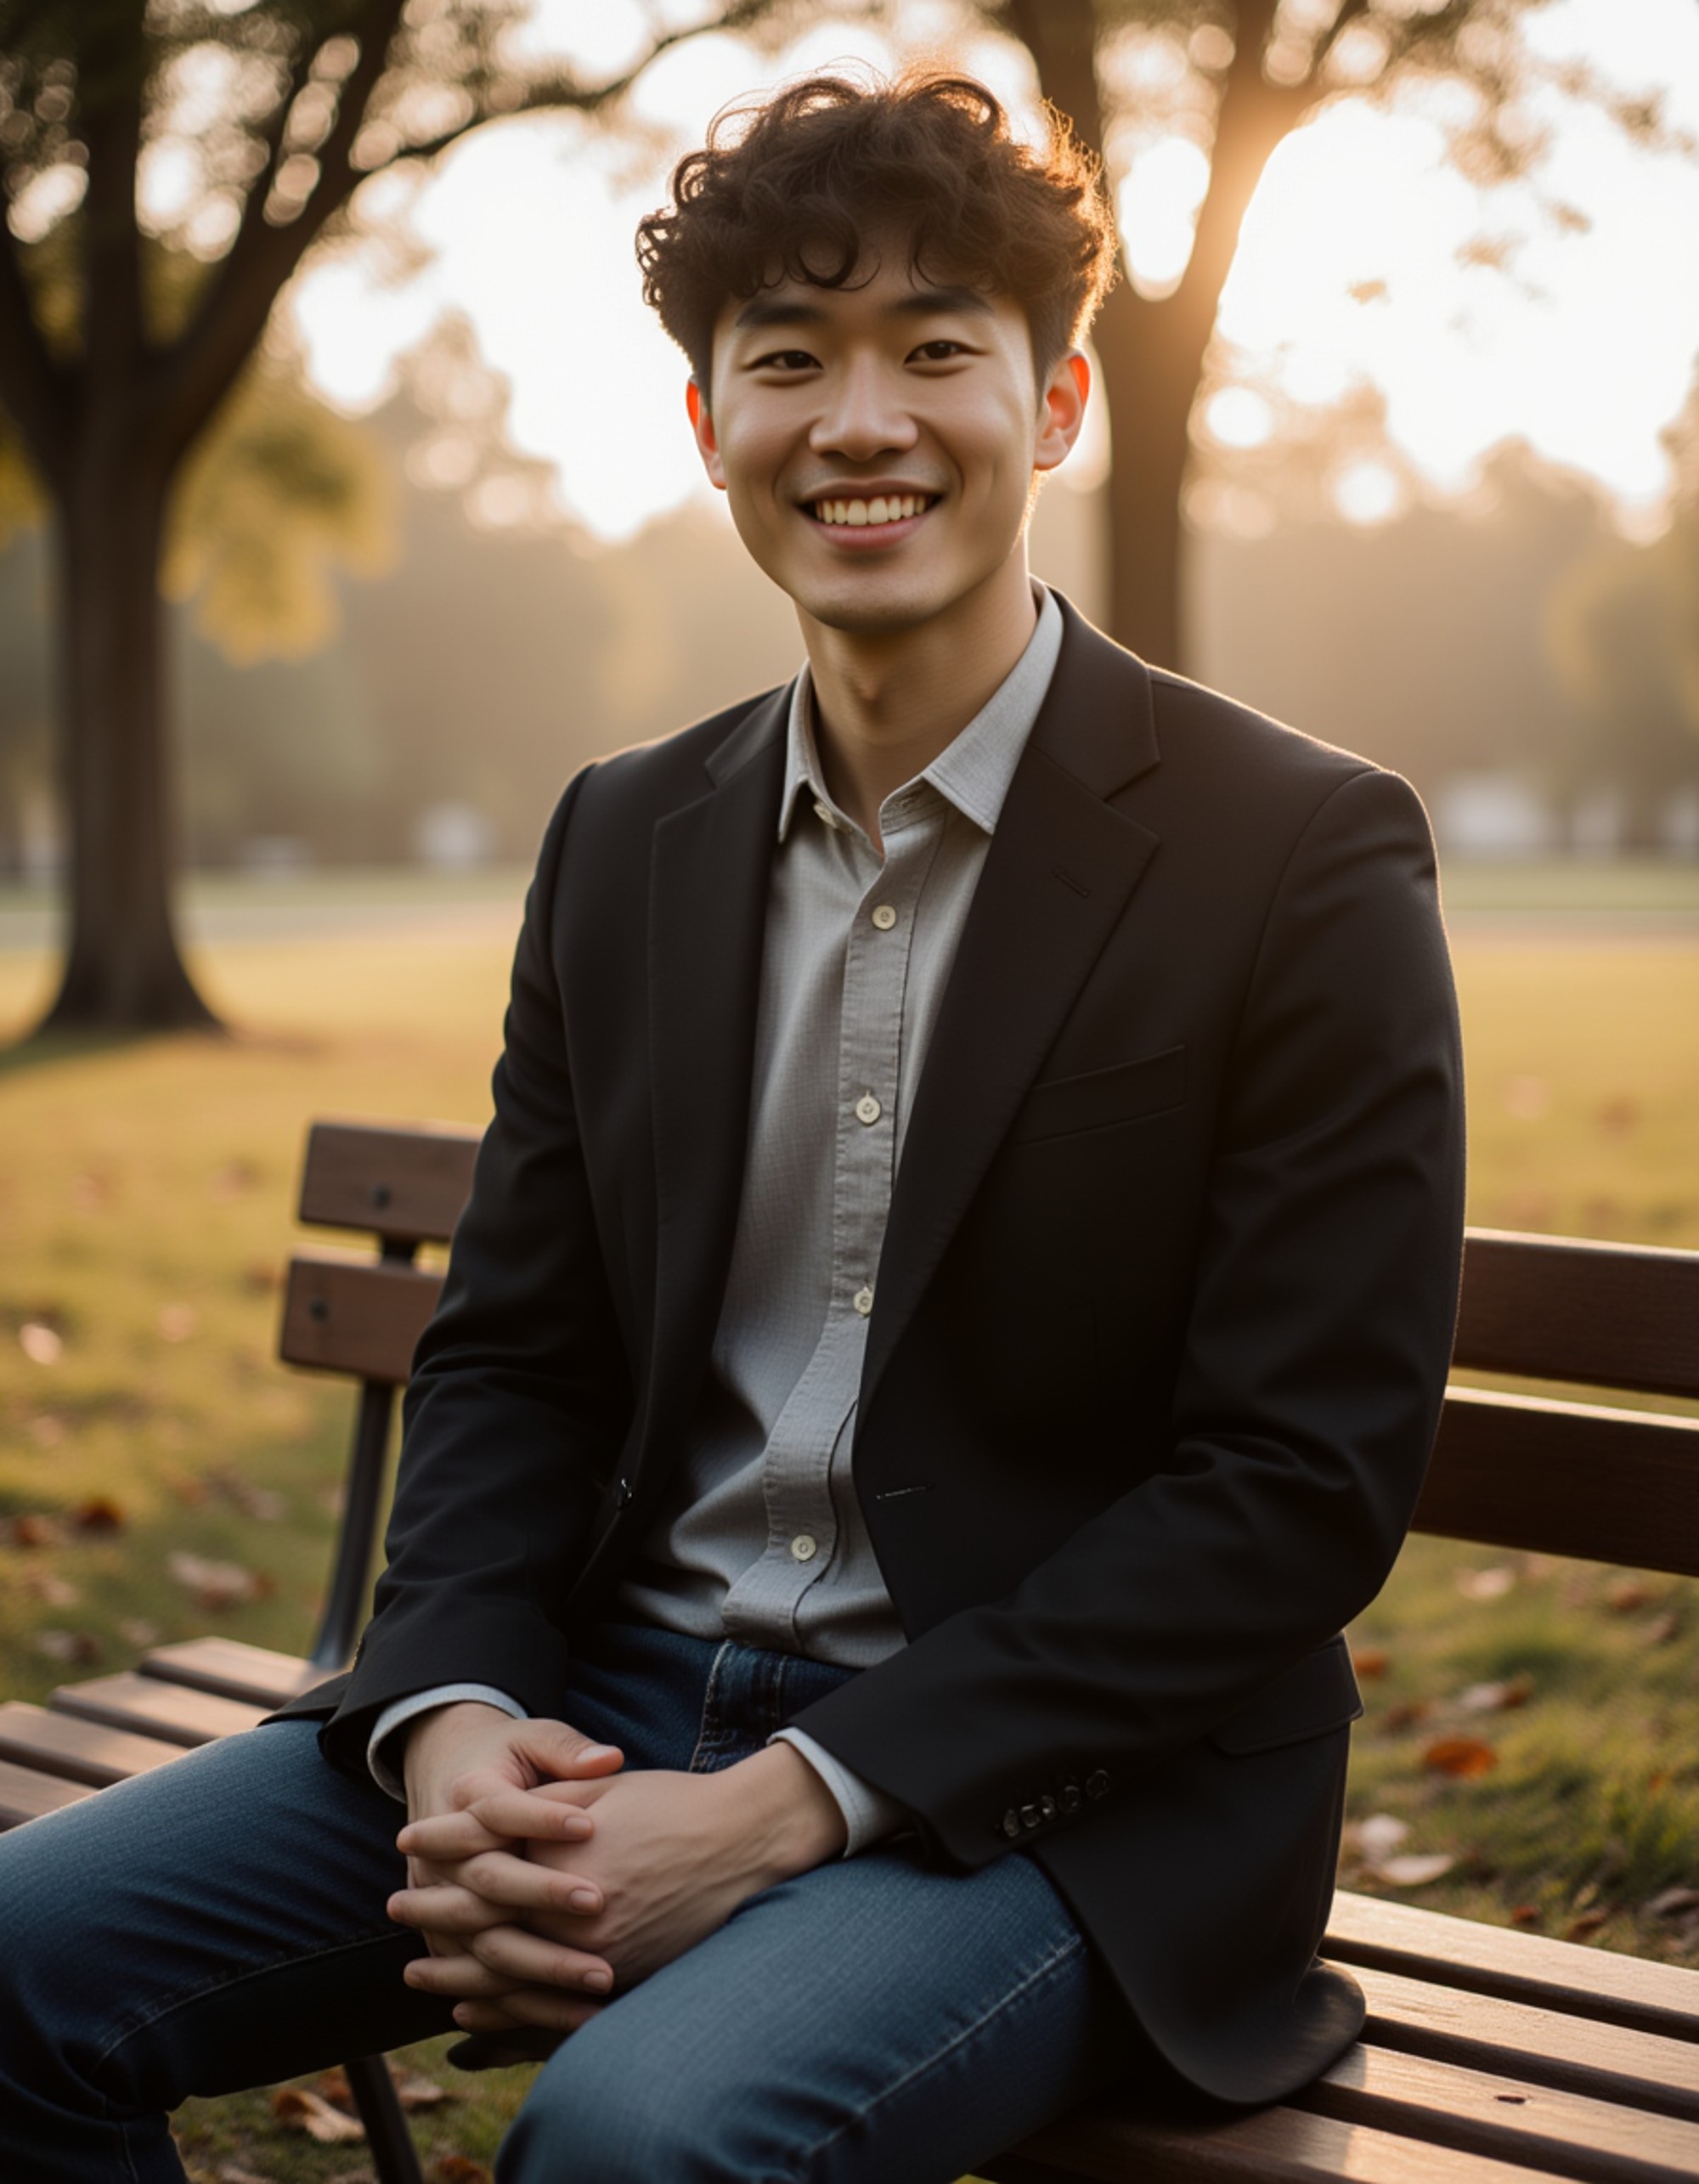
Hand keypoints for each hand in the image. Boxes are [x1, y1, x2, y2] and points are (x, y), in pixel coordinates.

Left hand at [392, 1742, 845, 2035]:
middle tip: (396, 1907)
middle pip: (483, 1915)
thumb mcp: (603, 1787)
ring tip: (418, 1970)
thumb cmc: (673, 1803)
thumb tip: (483, 1810)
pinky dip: (501, 2008)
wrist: (744, 1841)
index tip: (407, 1838)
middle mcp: (574, 1905)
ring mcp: (596, 1949)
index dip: (441, 1841)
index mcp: (566, 1849)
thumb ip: (544, 1801)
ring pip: (506, 1970)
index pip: (483, 1847)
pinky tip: (472, 2006)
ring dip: (455, 1969)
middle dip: (433, 1911)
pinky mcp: (618, 1977)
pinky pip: (543, 2005)